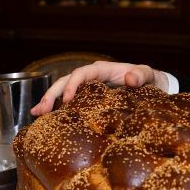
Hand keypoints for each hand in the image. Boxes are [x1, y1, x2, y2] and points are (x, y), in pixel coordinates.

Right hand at [30, 61, 168, 114]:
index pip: (82, 73)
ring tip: (36, 114)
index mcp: (103, 70)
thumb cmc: (149, 79)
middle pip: (66, 81)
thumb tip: (130, 78)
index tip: (67, 100)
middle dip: (52, 94)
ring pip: (64, 91)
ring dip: (49, 101)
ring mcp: (88, 89)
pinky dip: (57, 110)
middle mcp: (92, 77)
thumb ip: (141, 74)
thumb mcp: (148, 75)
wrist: (152, 87)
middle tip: (40, 110)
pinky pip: (70, 103)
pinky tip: (45, 120)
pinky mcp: (88, 100)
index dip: (73, 84)